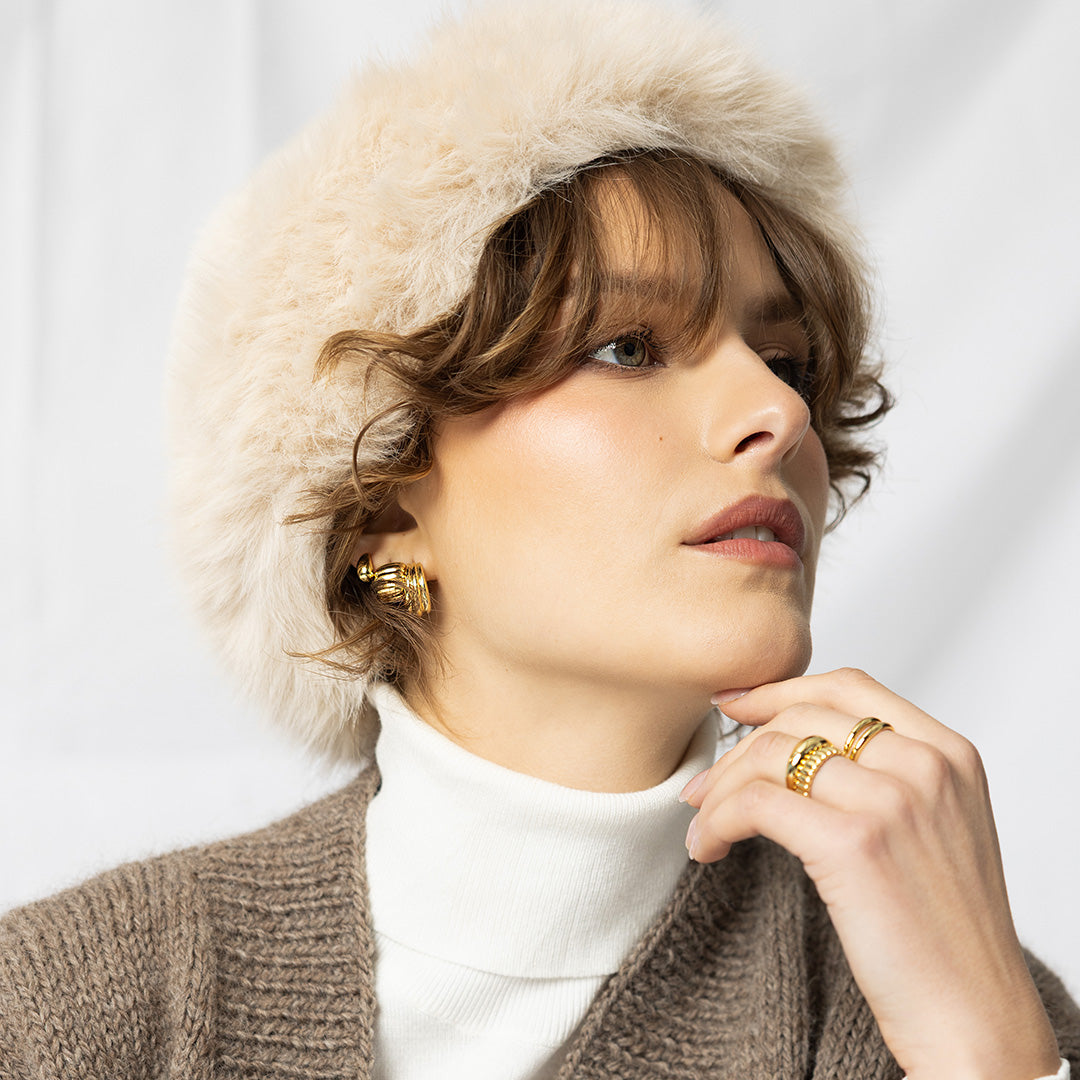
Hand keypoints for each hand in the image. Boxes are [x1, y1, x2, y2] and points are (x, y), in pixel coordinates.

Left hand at [680, 668, 1059, 1079]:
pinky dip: (716, 820)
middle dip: (737, 747)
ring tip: (701, 823)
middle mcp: (925, 765)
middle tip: (704, 786)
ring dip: (718, 789)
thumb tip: (796, 744)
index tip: (733, 703)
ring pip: (768, 756)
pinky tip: (708, 848)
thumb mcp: (936, 827)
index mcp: (948, 752)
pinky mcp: (854, 843)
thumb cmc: (946, 935)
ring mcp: (892, 800)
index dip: (778, 689)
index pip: (847, 685)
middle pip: (799, 717)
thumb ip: (887, 774)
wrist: (977, 1019)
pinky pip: (755, 803)